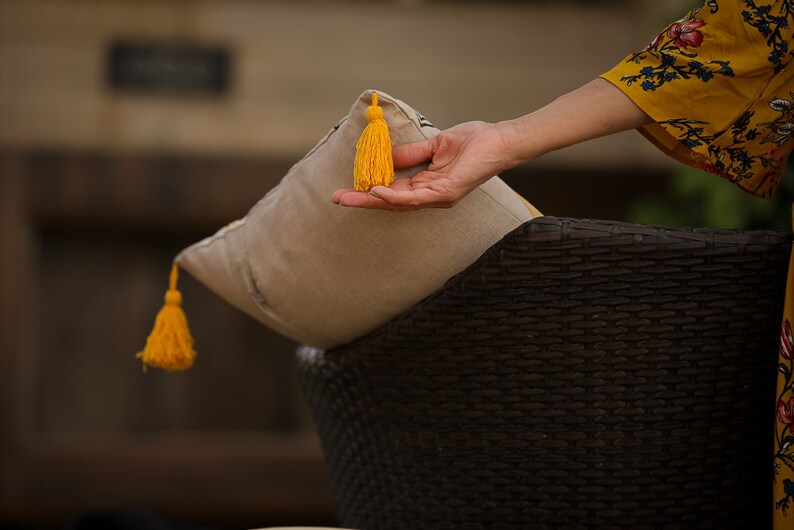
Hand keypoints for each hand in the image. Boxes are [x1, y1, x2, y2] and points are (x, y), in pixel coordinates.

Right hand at [331, 121, 519, 210]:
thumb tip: (387, 156)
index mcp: (427, 185)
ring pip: (400, 203)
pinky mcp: (447, 192)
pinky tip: (379, 190)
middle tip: (337, 199)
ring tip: (351, 197)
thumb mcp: (435, 145)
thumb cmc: (474, 142)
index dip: (369, 190)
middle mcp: (431, 196)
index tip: (346, 188)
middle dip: (363, 200)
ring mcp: (439, 196)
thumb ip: (412, 153)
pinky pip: (416, 197)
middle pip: (391, 202)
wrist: (499, 140)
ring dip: (373, 200)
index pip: (393, 191)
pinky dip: (396, 195)